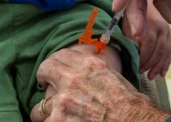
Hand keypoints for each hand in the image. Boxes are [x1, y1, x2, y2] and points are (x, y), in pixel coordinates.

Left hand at [31, 48, 168, 121]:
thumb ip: (92, 71)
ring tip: (53, 117)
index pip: (60, 55)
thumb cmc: (127, 102)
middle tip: (44, 85)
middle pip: (45, 70)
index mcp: (87, 65)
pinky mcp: (58, 121)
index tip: (53, 69)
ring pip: (38, 108)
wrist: (132, 120)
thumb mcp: (111, 75)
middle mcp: (72, 80)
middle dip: (43, 78)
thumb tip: (81, 71)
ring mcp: (63, 102)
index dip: (54, 62)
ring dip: (45, 113)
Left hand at [123, 1, 170, 78]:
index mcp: (151, 22)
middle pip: (158, 50)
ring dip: (158, 66)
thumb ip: (130, 34)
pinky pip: (169, 51)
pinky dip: (165, 63)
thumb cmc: (130, 11)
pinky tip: (162, 73)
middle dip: (149, 64)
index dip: (142, 58)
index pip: (148, 44)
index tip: (135, 67)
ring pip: (165, 52)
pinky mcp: (168, 34)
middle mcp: (162, 26)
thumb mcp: (127, 20)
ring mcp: (167, 30)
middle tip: (140, 73)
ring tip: (150, 77)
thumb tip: (133, 52)